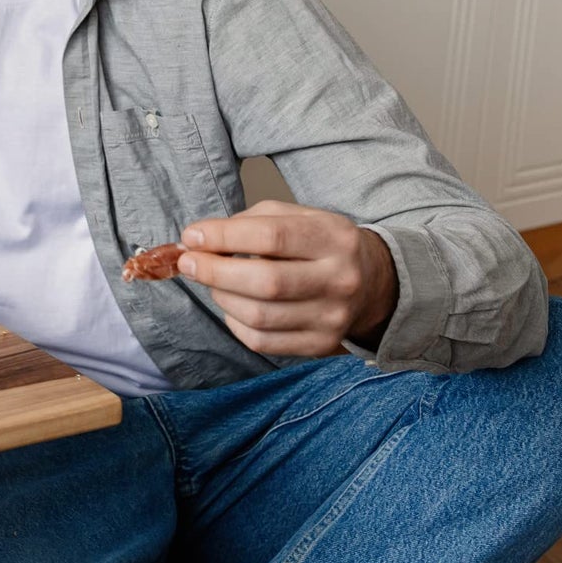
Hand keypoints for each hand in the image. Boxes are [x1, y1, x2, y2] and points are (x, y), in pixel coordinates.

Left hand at [175, 200, 398, 356]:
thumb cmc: (321, 245)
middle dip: (214, 271)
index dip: (224, 236)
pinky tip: (234, 305)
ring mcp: (332, 318)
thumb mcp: (298, 217)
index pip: (272, 236)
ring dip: (221, 297)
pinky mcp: (320, 345)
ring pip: (258, 315)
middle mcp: (339, 280)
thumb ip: (251, 221)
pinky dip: (235, 322)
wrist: (373, 283)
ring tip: (214, 281)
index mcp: (334, 238)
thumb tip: (201, 239)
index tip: (191, 236)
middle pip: (264, 282)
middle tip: (187, 262)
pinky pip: (261, 341)